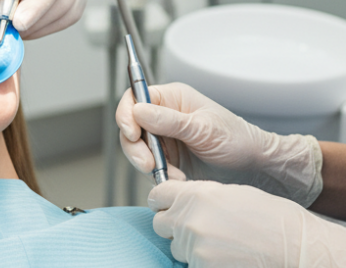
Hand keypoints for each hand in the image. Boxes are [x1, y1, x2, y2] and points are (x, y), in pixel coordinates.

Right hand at [116, 82, 321, 206]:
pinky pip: (150, 165)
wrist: (254, 167)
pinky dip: (158, 175)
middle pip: (131, 125)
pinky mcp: (168, 158)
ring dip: (146, 163)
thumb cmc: (236, 139)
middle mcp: (163, 115)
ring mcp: (164, 137)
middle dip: (134, 146)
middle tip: (147, 164)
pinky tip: (178, 180)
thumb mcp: (203, 129)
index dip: (126, 114)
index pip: (134, 98)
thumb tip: (138, 110)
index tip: (131, 133)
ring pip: (137, 148)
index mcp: (171, 98)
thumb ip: (169, 121)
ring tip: (170, 175)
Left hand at [149, 179, 345, 266]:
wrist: (296, 248)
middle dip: (172, 226)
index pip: (156, 195)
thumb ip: (198, 196)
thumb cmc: (269, 217)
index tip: (166, 205)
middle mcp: (189, 220)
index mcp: (195, 194)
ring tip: (219, 245)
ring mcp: (195, 249)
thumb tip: (179, 202)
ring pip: (176, 248)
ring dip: (189, 247)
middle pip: (160, 223)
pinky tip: (225, 258)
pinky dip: (203, 263)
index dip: (162, 201)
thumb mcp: (229, 193)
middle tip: (195, 228)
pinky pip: (191, 265)